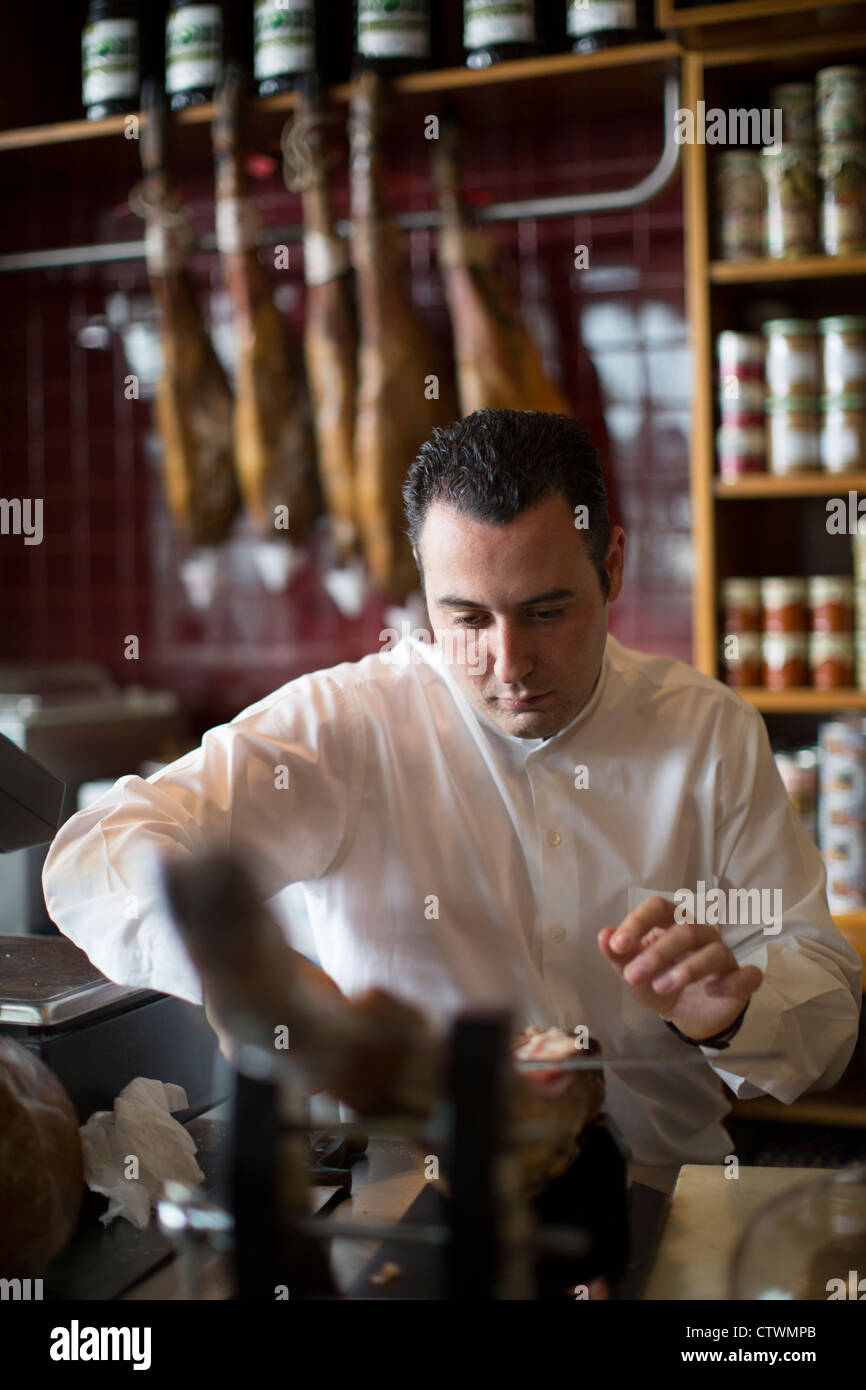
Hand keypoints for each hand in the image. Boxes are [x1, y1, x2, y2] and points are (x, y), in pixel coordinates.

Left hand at [597, 896, 762, 1041]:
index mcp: (672, 923)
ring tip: (660, 987)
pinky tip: (711, 991)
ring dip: (686, 969)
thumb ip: (618, 956)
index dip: (638, 922)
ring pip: (714, 951)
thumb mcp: (633, 973)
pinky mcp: (742, 980)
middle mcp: (701, 933)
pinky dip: (731, 982)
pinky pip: (747, 974)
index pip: (658, 908)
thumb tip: (603, 935)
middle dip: (656, 954)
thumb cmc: (657, 982)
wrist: (686, 1014)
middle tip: (632, 976)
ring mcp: (724, 956)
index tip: (617, 945)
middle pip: (685, 930)